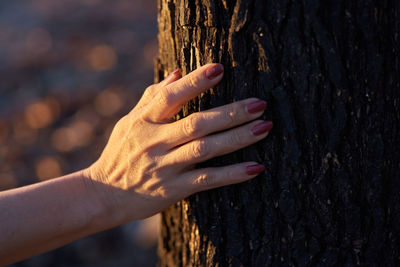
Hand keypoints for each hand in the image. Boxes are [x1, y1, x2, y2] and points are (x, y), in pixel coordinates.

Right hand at [84, 63, 272, 221]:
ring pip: (205, 149)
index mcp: (143, 122)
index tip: (220, 69)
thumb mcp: (129, 122)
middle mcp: (154, 142)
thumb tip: (177, 73)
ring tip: (264, 127)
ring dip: (237, 138)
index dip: (195, 82)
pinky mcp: (172, 190)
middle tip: (260, 103)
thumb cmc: (119, 154)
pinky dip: (232, 174)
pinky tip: (255, 167)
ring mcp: (164, 167)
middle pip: (197, 124)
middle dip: (230, 112)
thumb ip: (152, 97)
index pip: (170, 97)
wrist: (102, 195)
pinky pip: (207, 180)